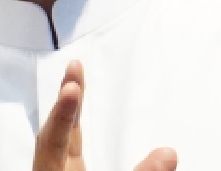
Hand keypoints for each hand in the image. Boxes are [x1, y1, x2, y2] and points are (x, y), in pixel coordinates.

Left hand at [32, 60, 177, 170]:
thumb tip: (168, 153)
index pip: (55, 141)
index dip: (62, 113)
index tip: (72, 87)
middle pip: (53, 133)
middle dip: (65, 99)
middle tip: (75, 66)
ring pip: (56, 141)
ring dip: (65, 111)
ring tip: (73, 82)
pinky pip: (62, 149)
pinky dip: (68, 128)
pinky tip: (73, 120)